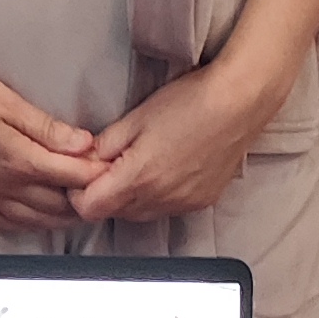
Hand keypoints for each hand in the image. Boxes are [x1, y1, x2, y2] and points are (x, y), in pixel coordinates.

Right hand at [0, 56, 102, 232]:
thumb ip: (46, 127)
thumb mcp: (5, 100)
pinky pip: (5, 223)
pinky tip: (37, 218)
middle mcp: (3, 186)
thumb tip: (84, 143)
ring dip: (61, 216)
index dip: (97, 174)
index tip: (114, 167)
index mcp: (18, 159)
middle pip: (58, 205)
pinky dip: (29, 224)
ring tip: (80, 204)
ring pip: (35, 220)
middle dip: (85, 199)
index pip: (72, 176)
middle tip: (104, 189)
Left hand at [66, 54, 286, 227]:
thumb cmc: (189, 103)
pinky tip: (166, 168)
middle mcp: (160, 199)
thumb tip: (86, 160)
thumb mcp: (136, 117)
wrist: (239, 103)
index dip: (79, 191)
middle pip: (114, 213)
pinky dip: (158, 196)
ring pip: (141, 214)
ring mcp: (183, 204)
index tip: (84, 172)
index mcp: (138, 178)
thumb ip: (105, 145)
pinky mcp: (201, 202)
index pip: (89, 208)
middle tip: (111, 163)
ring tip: (141, 162)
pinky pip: (167, 208)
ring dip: (132, 197)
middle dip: (105, 193)